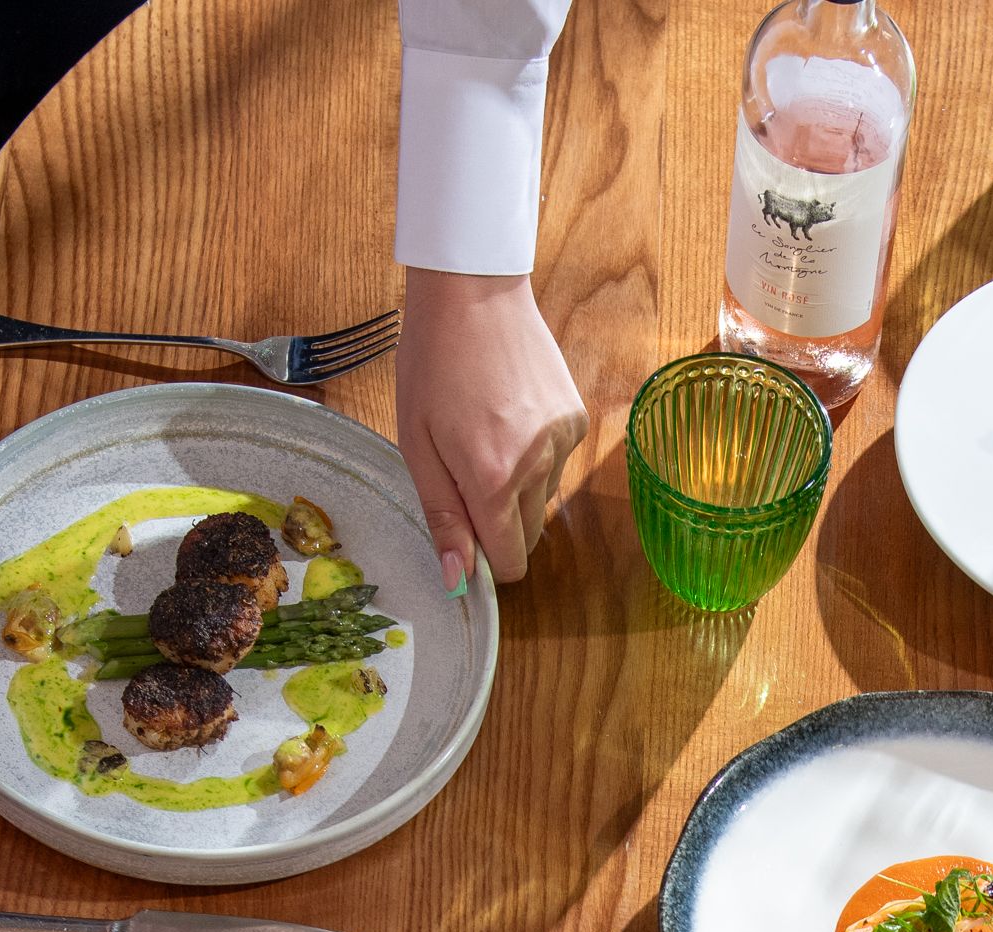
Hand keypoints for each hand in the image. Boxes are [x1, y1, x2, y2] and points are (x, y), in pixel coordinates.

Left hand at [395, 270, 589, 585]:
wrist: (472, 291)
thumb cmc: (432, 363)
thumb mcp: (417, 445)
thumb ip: (442, 517)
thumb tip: (458, 580)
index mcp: (492, 480)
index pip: (509, 562)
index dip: (486, 559)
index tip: (466, 534)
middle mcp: (537, 467)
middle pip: (529, 538)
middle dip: (500, 524)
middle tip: (466, 476)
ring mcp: (563, 442)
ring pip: (543, 500)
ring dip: (517, 487)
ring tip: (487, 434)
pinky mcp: (576, 419)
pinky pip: (557, 464)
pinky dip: (535, 455)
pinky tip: (510, 416)